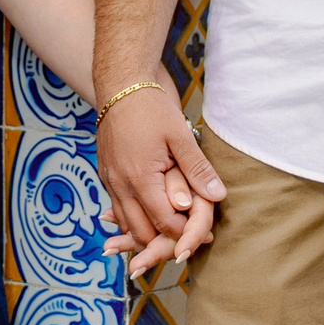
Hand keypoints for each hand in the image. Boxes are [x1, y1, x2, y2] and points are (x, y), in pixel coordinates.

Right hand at [95, 83, 224, 278]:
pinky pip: (117, 208)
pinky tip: (148, 216)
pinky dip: (131, 219)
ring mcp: (109, 181)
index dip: (184, 232)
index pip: (164, 222)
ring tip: (170, 232)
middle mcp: (120, 185)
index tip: (203, 234)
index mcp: (140, 179)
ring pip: (125, 224)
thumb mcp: (180, 135)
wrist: (119, 84)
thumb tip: (218, 196)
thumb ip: (198, 169)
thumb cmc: (151, 107)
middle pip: (141, 232)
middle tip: (187, 239)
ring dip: (145, 233)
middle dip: (164, 240)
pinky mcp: (105, 174)